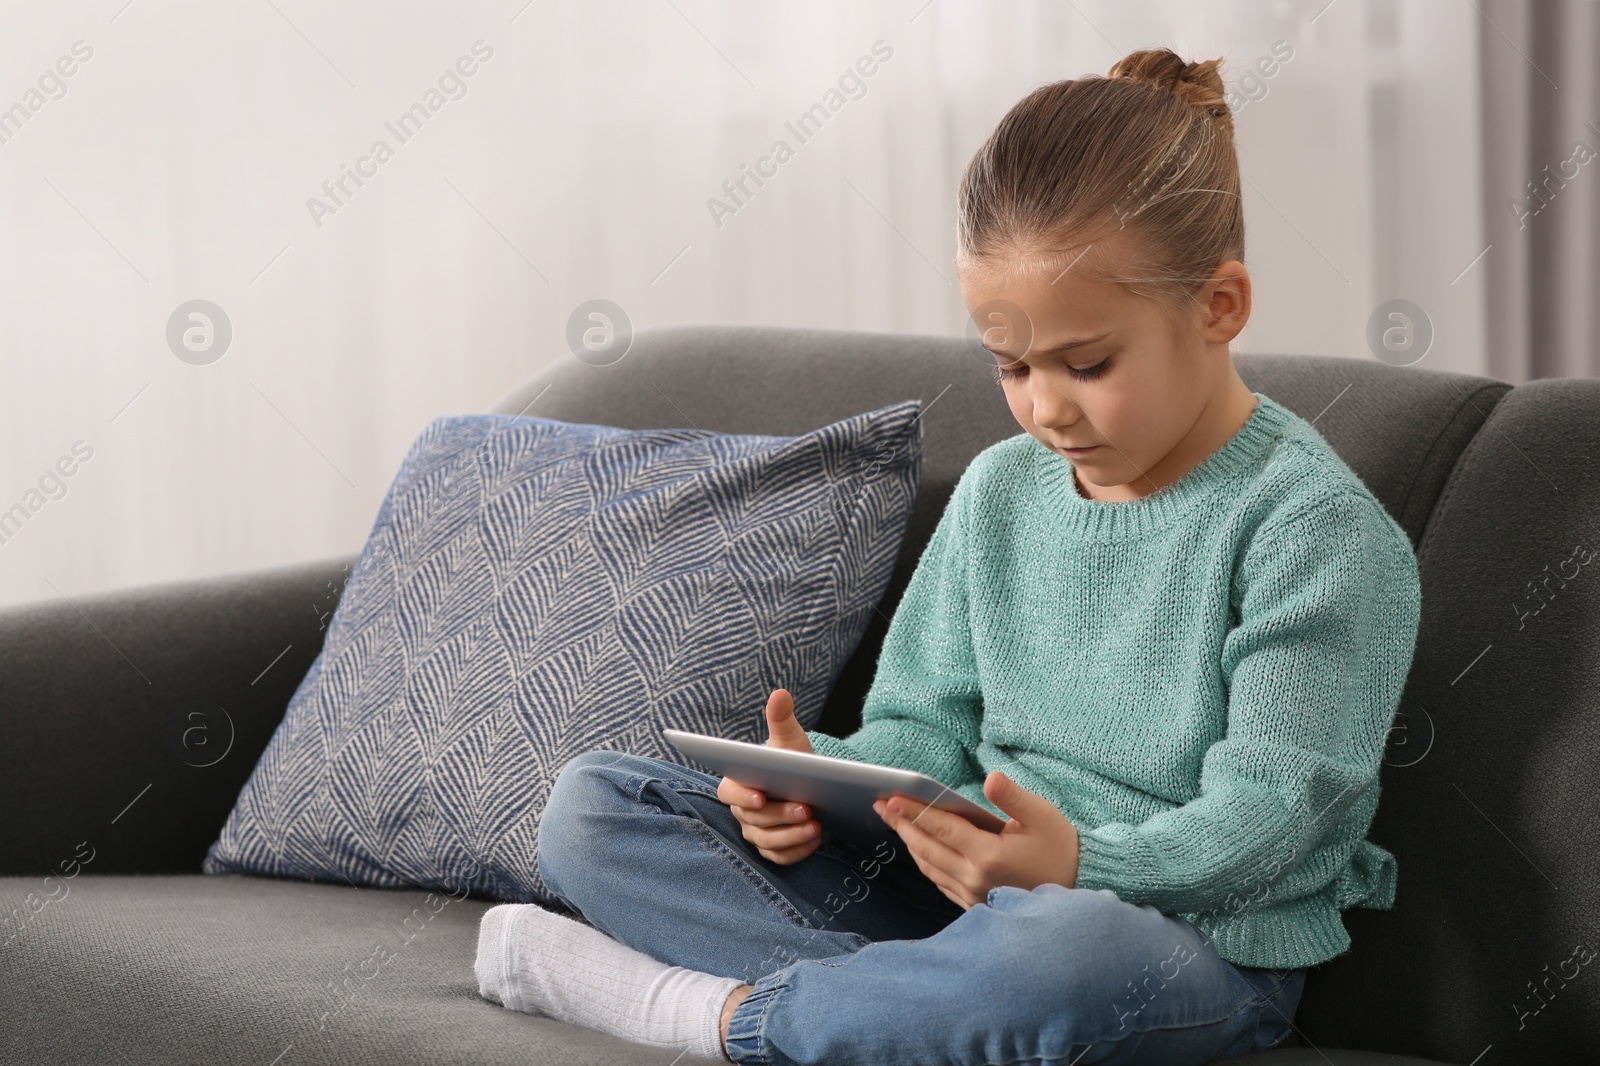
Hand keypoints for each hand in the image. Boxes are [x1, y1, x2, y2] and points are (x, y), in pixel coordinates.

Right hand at [717, 689, 821, 864]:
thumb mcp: (789, 740)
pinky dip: (798, 851)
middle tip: (806, 808)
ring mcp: (757, 833)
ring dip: (791, 836)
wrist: (808, 784)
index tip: (760, 795)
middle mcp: (743, 811)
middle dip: (780, 816)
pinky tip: (816, 839)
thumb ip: (781, 719)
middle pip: (753, 820)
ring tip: (815, 825)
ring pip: (766, 842)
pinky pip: (780, 858)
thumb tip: (779, 693)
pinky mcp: (774, 849)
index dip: (742, 795)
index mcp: (738, 782)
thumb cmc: (792, 761)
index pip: (729, 792)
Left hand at [873, 770, 1079, 908]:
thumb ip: (1012, 797)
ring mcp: (973, 895)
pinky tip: (921, 850)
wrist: (1079, 887)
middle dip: (902, 825)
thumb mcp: (1041, 816)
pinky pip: (941, 881)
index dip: (912, 812)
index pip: (940, 828)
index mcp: (988, 855)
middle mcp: (974, 878)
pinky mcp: (975, 904)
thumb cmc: (1060, 848)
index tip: (890, 799)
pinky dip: (926, 862)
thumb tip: (991, 778)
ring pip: (930, 867)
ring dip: (911, 844)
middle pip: (926, 848)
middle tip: (881, 806)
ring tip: (896, 824)